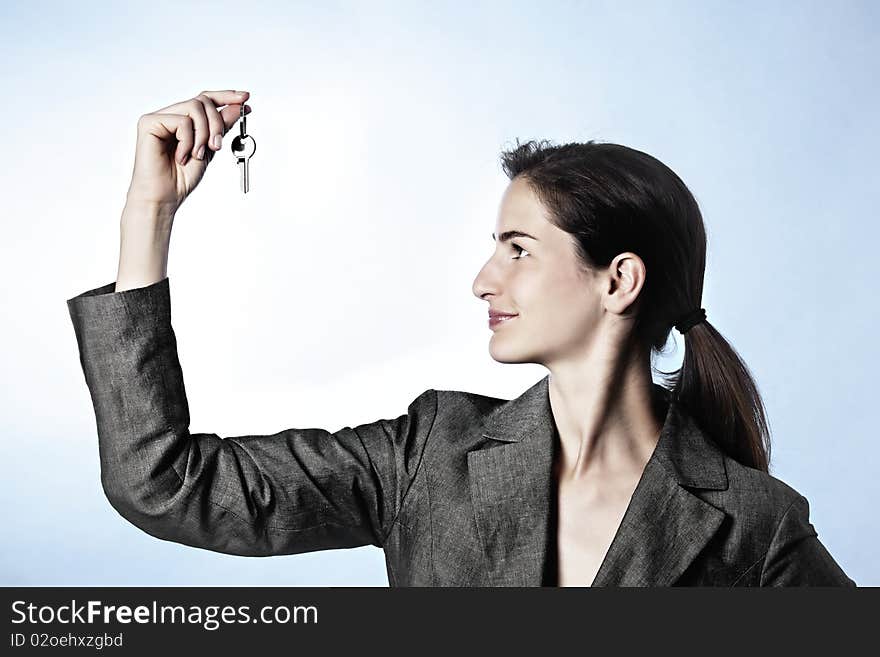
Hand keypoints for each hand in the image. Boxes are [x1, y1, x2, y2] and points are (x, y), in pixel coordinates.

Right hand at [125, 89, 251, 211]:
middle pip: (202, 101)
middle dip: (217, 123)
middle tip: (216, 146)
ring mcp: (158, 118)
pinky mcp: (149, 123)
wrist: (165, 197)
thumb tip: (238, 107)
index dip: (226, 96)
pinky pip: (181, 121)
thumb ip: (221, 127)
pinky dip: (188, 141)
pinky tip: (181, 157)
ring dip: (204, 134)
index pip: (205, 99)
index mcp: (183, 120)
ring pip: (194, 107)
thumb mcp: (210, 149)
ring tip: (198, 155)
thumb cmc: (181, 178)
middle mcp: (170, 115)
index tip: (245, 98)